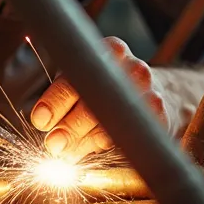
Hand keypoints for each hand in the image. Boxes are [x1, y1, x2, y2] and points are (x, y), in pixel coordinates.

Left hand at [29, 36, 170, 161]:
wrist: (162, 92)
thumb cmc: (112, 87)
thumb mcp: (87, 80)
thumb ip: (64, 100)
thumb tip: (51, 138)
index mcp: (110, 50)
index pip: (77, 74)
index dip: (55, 100)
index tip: (41, 120)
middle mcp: (132, 68)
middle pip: (94, 100)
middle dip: (68, 126)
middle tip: (53, 144)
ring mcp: (150, 92)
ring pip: (111, 122)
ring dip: (84, 141)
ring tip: (69, 152)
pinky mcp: (160, 117)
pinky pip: (127, 137)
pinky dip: (107, 146)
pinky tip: (96, 147)